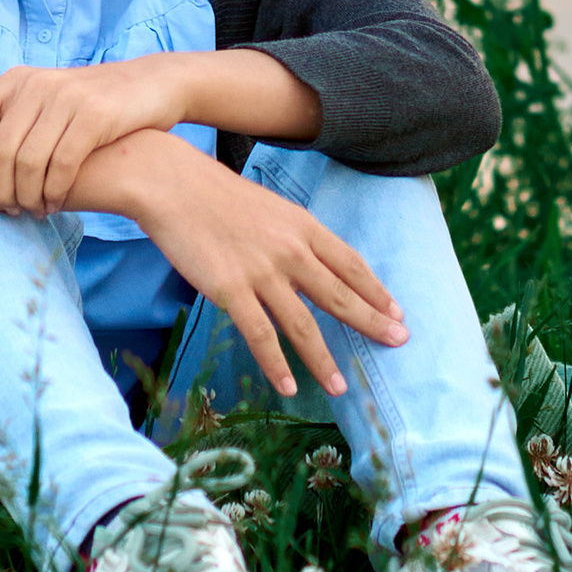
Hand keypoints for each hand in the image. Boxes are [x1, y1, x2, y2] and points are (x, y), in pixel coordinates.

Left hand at [0, 55, 185, 212]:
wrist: (153, 85)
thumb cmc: (93, 105)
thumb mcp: (49, 98)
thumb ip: (18, 120)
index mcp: (18, 79)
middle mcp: (37, 83)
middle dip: (1, 189)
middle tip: (12, 209)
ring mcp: (67, 97)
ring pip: (29, 162)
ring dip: (29, 197)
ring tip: (36, 210)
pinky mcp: (95, 115)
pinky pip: (62, 165)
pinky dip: (54, 192)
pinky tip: (56, 202)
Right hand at [111, 137, 409, 404]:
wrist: (173, 184)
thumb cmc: (217, 195)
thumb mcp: (270, 207)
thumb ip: (294, 236)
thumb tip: (314, 263)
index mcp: (302, 226)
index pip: (351, 263)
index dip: (376, 291)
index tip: (397, 312)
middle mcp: (290, 249)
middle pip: (339, 294)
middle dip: (372, 322)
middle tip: (399, 344)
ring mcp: (261, 271)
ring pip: (304, 325)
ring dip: (324, 360)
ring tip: (342, 387)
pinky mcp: (231, 289)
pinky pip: (260, 336)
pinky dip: (276, 365)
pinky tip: (288, 387)